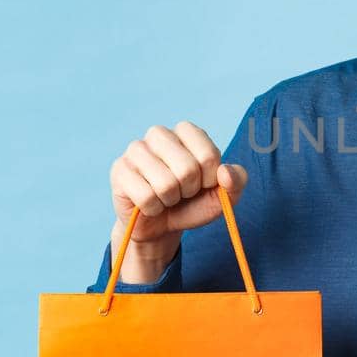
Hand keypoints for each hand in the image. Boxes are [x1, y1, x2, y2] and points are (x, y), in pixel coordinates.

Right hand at [107, 122, 248, 281]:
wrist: (161, 225)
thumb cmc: (192, 203)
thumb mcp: (222, 196)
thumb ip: (236, 181)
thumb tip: (225, 172)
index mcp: (187, 131)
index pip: (208, 156)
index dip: (209, 179)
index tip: (203, 183)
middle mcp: (159, 133)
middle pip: (187, 169)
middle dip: (189, 190)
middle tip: (182, 192)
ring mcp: (136, 150)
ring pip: (165, 184)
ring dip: (170, 200)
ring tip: (165, 196)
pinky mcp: (119, 169)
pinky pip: (145, 197)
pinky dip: (153, 209)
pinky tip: (149, 203)